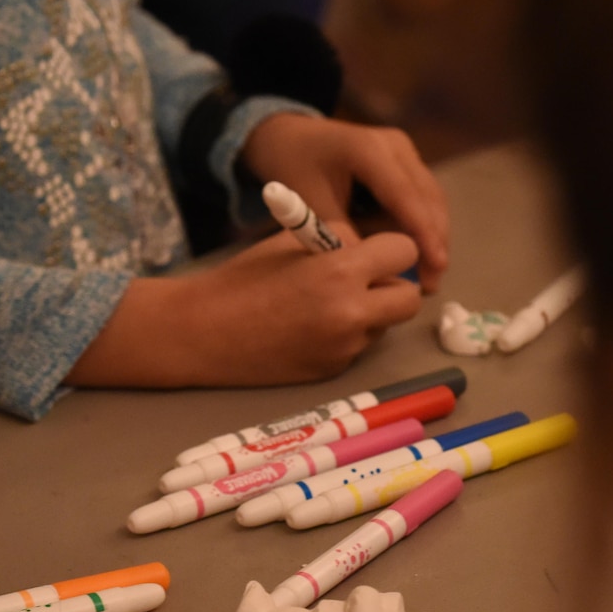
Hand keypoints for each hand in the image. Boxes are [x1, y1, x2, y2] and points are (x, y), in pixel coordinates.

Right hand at [68, 232, 421, 387]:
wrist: (202, 333)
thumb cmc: (242, 278)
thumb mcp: (292, 241)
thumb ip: (339, 240)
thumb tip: (372, 244)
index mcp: (341, 272)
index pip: (404, 252)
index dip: (391, 248)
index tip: (376, 250)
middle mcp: (352, 314)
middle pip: (410, 299)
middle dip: (393, 286)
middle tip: (367, 280)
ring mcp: (345, 349)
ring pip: (385, 325)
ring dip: (370, 313)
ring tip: (327, 304)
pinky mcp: (333, 371)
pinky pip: (358, 346)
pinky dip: (345, 335)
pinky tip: (309, 328)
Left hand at [241, 114, 449, 290]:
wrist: (290, 137)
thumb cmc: (294, 168)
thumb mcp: (310, 204)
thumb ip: (341, 236)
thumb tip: (371, 272)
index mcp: (368, 148)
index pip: (405, 195)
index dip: (424, 232)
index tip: (437, 265)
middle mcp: (394, 145)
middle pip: (428, 196)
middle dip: (434, 240)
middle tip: (431, 283)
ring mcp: (404, 151)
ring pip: (432, 198)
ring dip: (433, 235)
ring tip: (428, 275)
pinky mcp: (406, 161)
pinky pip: (423, 196)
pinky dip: (422, 225)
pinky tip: (418, 253)